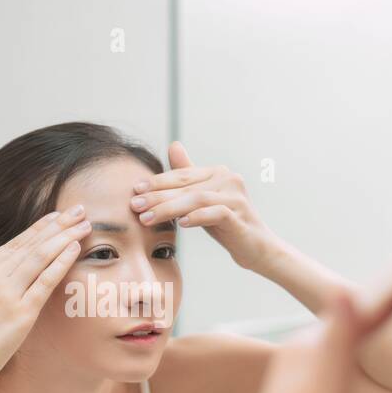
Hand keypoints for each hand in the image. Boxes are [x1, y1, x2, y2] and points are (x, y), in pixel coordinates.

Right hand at [0, 206, 92, 392]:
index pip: (14, 244)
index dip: (38, 228)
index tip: (56, 216)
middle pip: (31, 246)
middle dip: (58, 226)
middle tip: (79, 210)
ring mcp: (7, 295)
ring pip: (40, 258)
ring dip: (64, 238)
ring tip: (84, 225)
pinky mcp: (22, 314)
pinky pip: (45, 282)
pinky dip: (60, 263)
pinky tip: (74, 248)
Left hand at [131, 143, 279, 271]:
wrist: (257, 248)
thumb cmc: (227, 223)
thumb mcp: (203, 199)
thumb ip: (188, 175)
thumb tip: (173, 145)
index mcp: (217, 172)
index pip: (181, 175)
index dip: (157, 182)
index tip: (135, 190)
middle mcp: (228, 179)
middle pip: (186, 187)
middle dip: (157, 196)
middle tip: (135, 205)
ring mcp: (236, 197)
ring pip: (196, 199)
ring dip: (169, 209)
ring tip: (147, 219)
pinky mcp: (241, 215)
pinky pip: (216, 213)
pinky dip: (197, 217)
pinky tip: (181, 224)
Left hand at [237, 236, 391, 392]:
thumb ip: (333, 346)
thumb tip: (342, 291)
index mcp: (315, 350)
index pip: (371, 305)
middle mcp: (308, 352)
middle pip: (364, 311)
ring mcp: (306, 370)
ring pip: (356, 331)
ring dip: (386, 308)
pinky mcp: (307, 390)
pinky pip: (348, 354)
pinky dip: (372, 338)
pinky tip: (377, 343)